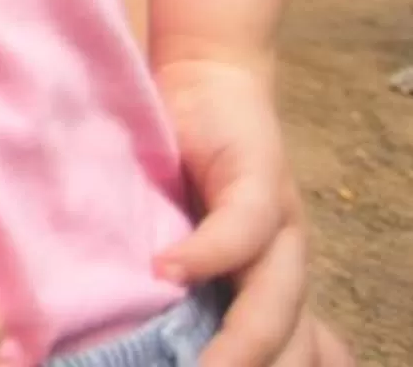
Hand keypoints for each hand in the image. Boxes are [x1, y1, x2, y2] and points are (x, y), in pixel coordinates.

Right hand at [153, 55, 335, 366]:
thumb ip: (173, 280)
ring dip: (241, 342)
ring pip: (275, 302)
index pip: (282, 357)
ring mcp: (282, 226)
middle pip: (285, 346)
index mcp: (268, 290)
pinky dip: (209, 254)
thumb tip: (128, 321)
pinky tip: (167, 269)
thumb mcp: (176, 232)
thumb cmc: (177, 158)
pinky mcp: (263, 178)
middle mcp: (285, 267)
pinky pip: (244, 228)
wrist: (206, 73)